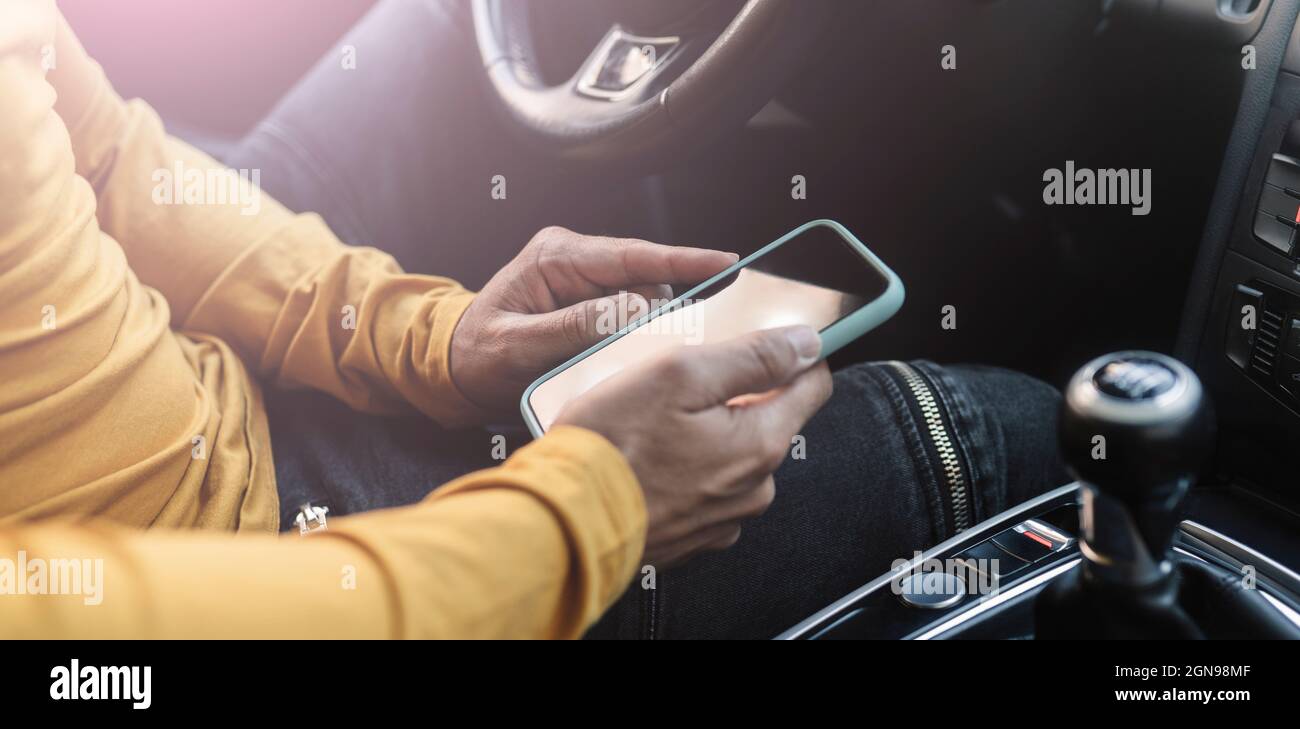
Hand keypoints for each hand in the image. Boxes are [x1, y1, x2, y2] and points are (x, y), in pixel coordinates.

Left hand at [449, 226, 737, 412]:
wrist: (452, 368)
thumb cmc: (475, 355)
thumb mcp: (518, 346)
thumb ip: (574, 326)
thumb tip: (633, 309)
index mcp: (556, 257)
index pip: (633, 255)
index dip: (683, 261)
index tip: (726, 263)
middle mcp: (575, 259)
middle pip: (645, 278)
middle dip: (662, 311)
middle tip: (663, 350)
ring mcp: (584, 280)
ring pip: (642, 300)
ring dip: (645, 332)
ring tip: (620, 362)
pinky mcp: (590, 303)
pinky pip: (629, 317)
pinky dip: (634, 339)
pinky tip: (623, 362)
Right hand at [555, 325, 832, 567]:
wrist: (563, 521)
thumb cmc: (612, 445)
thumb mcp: (680, 373)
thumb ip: (751, 356)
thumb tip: (804, 343)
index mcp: (760, 442)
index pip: (814, 385)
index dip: (796, 354)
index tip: (773, 341)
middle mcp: (753, 487)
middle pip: (769, 419)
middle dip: (735, 396)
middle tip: (681, 386)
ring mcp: (723, 517)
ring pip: (733, 455)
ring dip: (705, 434)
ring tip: (652, 427)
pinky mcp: (693, 536)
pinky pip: (704, 488)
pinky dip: (684, 470)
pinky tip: (647, 460)